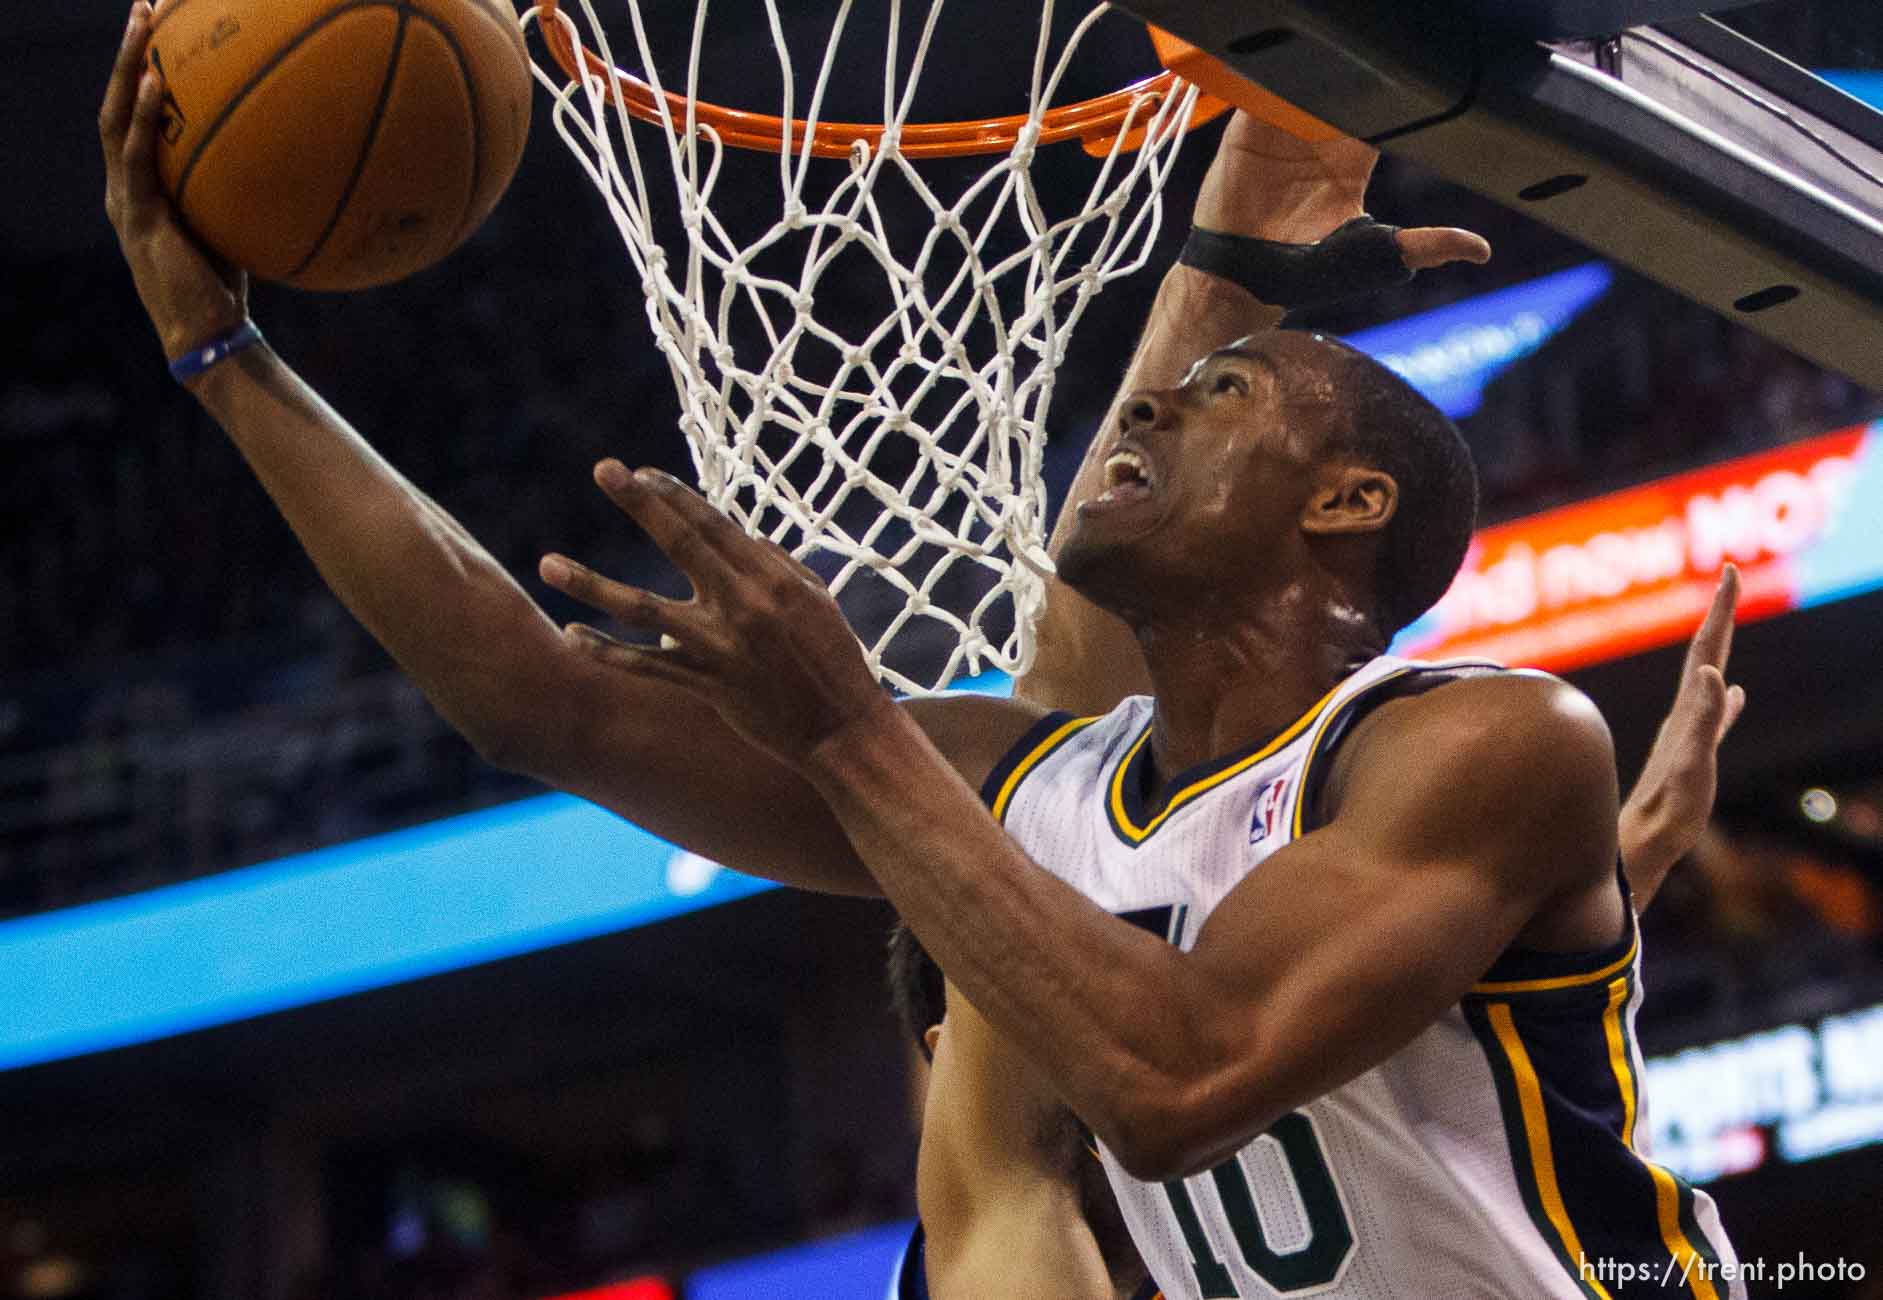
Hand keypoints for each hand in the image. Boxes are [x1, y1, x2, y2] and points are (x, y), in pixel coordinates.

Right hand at [102, 0, 248, 366]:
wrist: (207, 335)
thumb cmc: (228, 284)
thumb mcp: (235, 222)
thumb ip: (244, 187)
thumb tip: (296, 151)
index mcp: (142, 183)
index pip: (135, 113)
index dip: (143, 67)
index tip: (164, 23)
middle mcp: (124, 184)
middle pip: (117, 100)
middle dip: (129, 49)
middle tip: (145, 3)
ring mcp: (125, 199)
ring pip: (114, 117)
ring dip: (127, 66)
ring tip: (143, 21)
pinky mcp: (138, 218)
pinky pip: (136, 158)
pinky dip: (144, 119)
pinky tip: (159, 85)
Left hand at [539, 462, 888, 765]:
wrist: (843, 730)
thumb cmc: (836, 659)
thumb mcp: (816, 599)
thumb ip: (774, 563)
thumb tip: (739, 534)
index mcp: (770, 578)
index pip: (714, 522)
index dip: (674, 494)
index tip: (640, 472)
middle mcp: (742, 605)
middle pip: (680, 542)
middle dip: (640, 503)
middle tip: (603, 468)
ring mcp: (719, 646)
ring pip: (641, 608)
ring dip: (591, 584)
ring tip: (547, 564)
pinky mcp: (707, 685)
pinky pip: (646, 665)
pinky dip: (607, 652)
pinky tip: (572, 636)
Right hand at [1192, 111, 1488, 269]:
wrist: (1243, 281)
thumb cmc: (1307, 274)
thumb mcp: (1375, 254)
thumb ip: (1425, 245)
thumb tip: (1481, 250)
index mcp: (1352, 162)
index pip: (1381, 114)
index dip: (1391, 101)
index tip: (1404, 92)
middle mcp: (1319, 142)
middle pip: (1345, 93)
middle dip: (1356, 83)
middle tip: (1364, 84)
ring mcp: (1281, 134)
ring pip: (1306, 86)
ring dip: (1317, 80)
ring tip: (1328, 86)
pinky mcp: (1247, 131)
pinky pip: (1263, 93)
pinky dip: (1276, 83)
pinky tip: (1291, 88)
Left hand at [1618, 566, 1746, 904]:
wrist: (1643, 840)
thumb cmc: (1669, 808)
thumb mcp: (1693, 761)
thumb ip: (1705, 719)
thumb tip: (1711, 674)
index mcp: (1689, 710)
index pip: (1707, 647)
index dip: (1720, 610)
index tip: (1728, 570)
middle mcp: (1687, 712)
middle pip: (1706, 651)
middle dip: (1720, 613)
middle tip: (1730, 575)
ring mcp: (1689, 730)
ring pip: (1708, 676)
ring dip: (1720, 646)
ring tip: (1728, 623)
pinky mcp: (1694, 752)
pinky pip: (1716, 715)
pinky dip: (1727, 699)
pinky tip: (1735, 694)